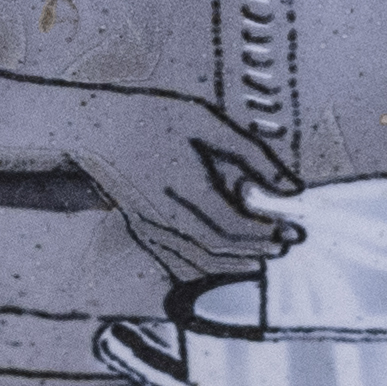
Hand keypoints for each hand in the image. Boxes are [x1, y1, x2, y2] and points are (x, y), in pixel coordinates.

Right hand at [78, 97, 302, 286]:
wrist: (96, 127)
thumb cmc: (151, 116)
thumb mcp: (206, 123)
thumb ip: (251, 155)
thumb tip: (290, 187)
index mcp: (183, 186)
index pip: (232, 226)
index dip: (264, 234)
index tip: (290, 231)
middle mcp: (164, 215)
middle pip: (218, 248)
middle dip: (257, 251)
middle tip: (284, 246)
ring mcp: (149, 227)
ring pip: (197, 262)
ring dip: (234, 264)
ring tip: (262, 258)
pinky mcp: (141, 230)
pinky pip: (175, 262)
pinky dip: (204, 268)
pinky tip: (223, 262)